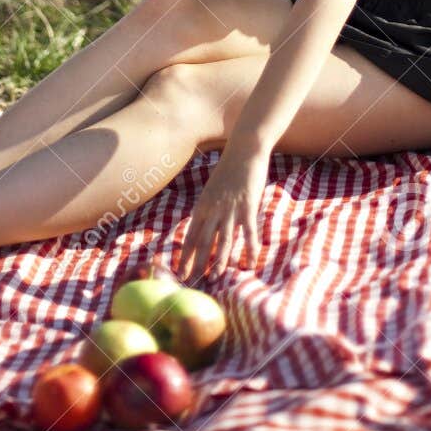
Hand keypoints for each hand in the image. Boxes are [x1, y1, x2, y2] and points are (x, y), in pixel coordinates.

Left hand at [177, 143, 269, 281]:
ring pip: (223, 240)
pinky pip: (248, 232)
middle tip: (191, 281)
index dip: (185, 256)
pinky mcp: (247, 206)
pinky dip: (249, 248)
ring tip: (215, 276)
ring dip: (219, 260)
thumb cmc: (229, 170)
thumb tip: (206, 226)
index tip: (180, 272)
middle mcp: (213, 209)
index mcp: (202, 206)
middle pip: (202, 241)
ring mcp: (230, 209)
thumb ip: (210, 209)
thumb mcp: (213, 190)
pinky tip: (250, 261)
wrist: (244, 150)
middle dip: (196, 263)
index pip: (190, 236)